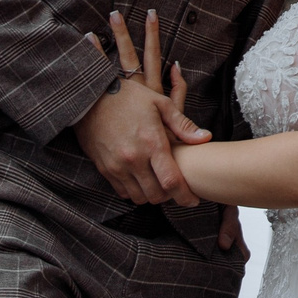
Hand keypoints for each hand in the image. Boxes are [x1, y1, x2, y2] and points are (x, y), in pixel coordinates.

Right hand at [74, 10, 210, 204]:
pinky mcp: (104, 169)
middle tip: (177, 191)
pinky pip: (123, 192)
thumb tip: (206, 138)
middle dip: (170, 197)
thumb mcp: (160, 103)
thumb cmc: (129, 97)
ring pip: (139, 197)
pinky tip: (142, 181)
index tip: (193, 201)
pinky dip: (134, 191)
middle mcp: (134, 159)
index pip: (172, 181)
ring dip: (152, 195)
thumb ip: (183, 125)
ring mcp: (117, 166)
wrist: (91, 97)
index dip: (185, 196)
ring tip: (160, 185)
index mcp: (152, 143)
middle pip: (156, 195)